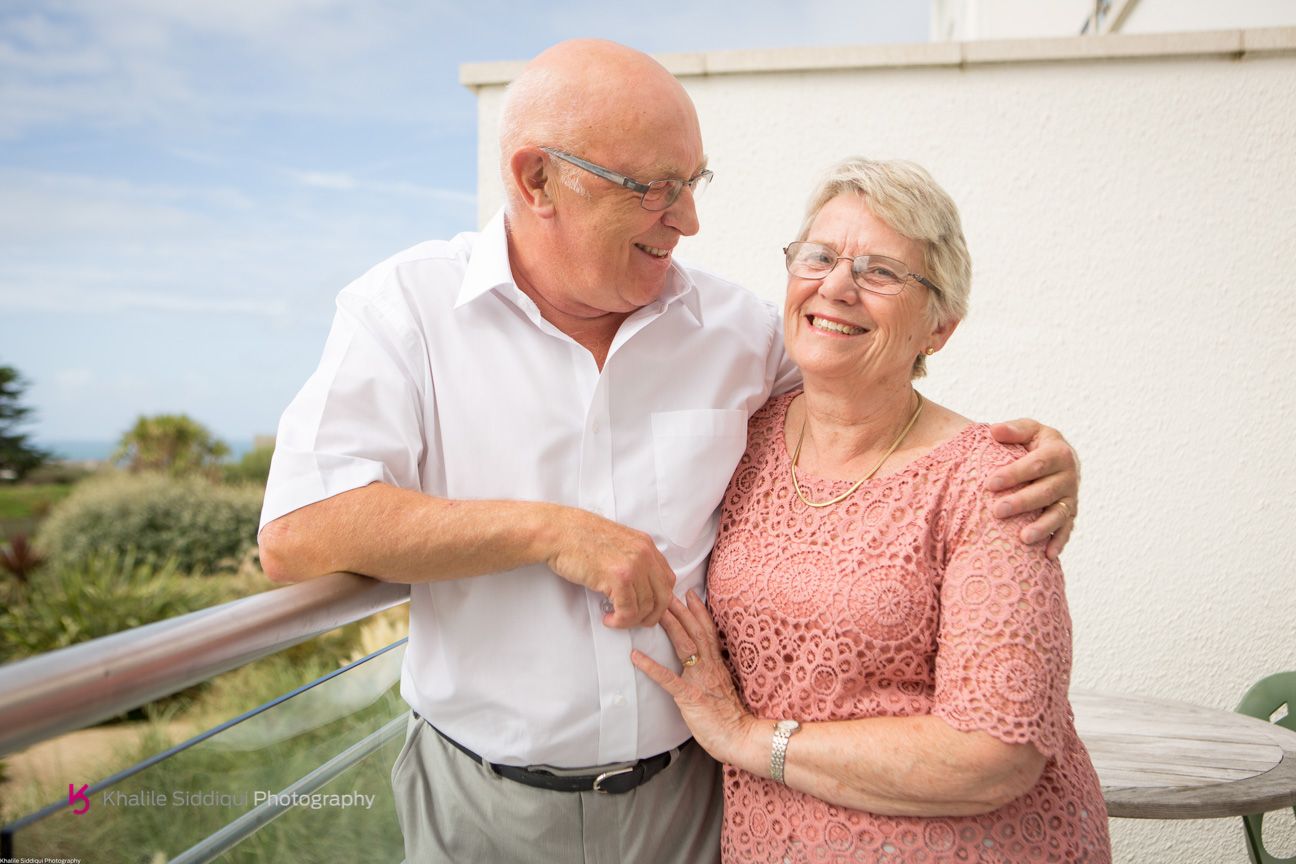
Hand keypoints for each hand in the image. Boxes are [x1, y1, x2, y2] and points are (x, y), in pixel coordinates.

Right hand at [544, 507, 676, 627]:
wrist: (559, 532)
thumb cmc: (579, 538)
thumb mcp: (616, 543)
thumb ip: (632, 560)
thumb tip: (638, 586)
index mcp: (645, 545)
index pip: (667, 579)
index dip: (658, 599)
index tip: (644, 608)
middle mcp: (645, 553)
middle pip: (664, 596)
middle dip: (651, 615)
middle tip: (634, 621)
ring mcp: (634, 565)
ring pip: (647, 607)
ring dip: (631, 621)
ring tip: (615, 619)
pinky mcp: (619, 577)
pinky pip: (629, 611)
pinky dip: (620, 621)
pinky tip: (609, 619)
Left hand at [631, 591, 757, 764]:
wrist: (741, 738)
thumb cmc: (730, 718)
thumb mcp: (722, 689)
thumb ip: (712, 675)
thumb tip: (702, 666)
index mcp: (718, 665)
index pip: (708, 631)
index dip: (699, 611)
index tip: (690, 594)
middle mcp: (710, 667)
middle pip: (695, 631)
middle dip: (681, 610)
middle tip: (666, 592)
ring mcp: (700, 680)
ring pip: (684, 646)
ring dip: (669, 626)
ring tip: (654, 612)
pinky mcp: (690, 697)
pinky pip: (668, 679)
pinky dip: (650, 666)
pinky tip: (635, 656)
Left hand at [986, 419, 1078, 559]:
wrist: (1056, 457)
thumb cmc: (1033, 443)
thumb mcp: (1028, 430)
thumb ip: (1013, 430)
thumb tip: (994, 430)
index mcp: (1058, 451)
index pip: (1036, 464)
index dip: (1014, 474)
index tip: (989, 484)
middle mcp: (1069, 475)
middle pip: (1046, 491)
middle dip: (1022, 502)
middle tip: (997, 511)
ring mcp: (1071, 496)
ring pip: (1058, 514)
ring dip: (1042, 527)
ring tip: (1023, 539)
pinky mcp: (1071, 513)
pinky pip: (1067, 529)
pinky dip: (1058, 542)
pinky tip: (1047, 556)